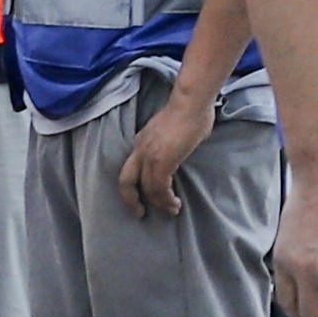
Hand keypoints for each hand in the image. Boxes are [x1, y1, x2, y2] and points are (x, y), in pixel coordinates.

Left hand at [117, 85, 207, 219]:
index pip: (131, 170)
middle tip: (141, 213)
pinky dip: (166, 199)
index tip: (142, 197)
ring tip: (172, 209)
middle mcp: (140, 150)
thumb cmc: (190, 112)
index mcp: (141, 142)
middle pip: (126, 182)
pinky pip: (160, 187)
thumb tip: (179, 152)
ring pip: (147, 188)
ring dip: (160, 203)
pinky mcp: (163, 160)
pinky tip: (175, 203)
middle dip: (131, 201)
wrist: (191, 103)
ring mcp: (150, 155)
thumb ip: (169, 144)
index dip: (134, 187)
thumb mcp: (170, 132)